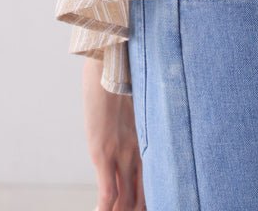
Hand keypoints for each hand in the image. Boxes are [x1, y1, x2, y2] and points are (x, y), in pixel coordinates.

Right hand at [83, 58, 145, 210]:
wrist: (111, 62)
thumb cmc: (123, 77)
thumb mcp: (138, 101)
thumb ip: (140, 118)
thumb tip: (140, 121)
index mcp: (149, 140)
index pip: (154, 182)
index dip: (151, 200)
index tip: (150, 206)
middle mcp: (138, 151)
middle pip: (142, 197)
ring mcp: (120, 153)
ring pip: (126, 200)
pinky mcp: (103, 152)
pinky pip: (107, 192)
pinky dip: (105, 209)